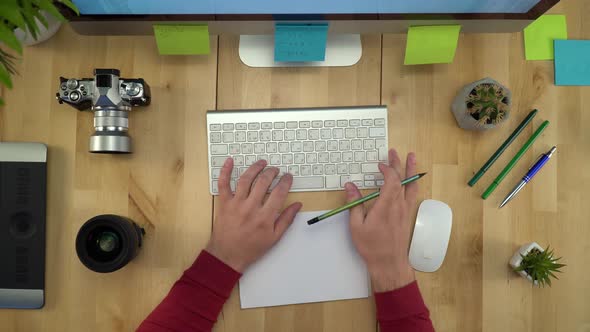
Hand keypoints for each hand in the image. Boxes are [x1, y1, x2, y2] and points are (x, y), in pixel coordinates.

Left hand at [206, 158, 301, 271]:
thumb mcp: (274, 238)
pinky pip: (223, 184)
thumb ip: (286, 219)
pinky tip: (230, 161)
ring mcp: (236, 204)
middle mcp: (251, 208)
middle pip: (263, 182)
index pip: (279, 192)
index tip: (288, 177)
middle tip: (276, 170)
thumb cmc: (251, 248)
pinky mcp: (224, 203)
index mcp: (265, 217)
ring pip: (246, 179)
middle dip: (272, 172)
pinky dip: (225, 171)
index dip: (286, 181)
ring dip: (255, 168)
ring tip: (262, 162)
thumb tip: (297, 204)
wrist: (227, 255)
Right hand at [346, 149, 417, 291]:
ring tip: (412, 158)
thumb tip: (350, 186)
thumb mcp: (356, 226)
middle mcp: (399, 205)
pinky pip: (413, 195)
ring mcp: (405, 210)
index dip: (386, 170)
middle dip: (398, 164)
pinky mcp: (407, 216)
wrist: (389, 263)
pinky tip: (412, 181)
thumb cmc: (372, 246)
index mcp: (386, 206)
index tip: (379, 165)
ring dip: (410, 171)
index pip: (391, 181)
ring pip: (411, 186)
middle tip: (394, 152)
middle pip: (402, 180)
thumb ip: (354, 204)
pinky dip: (413, 184)